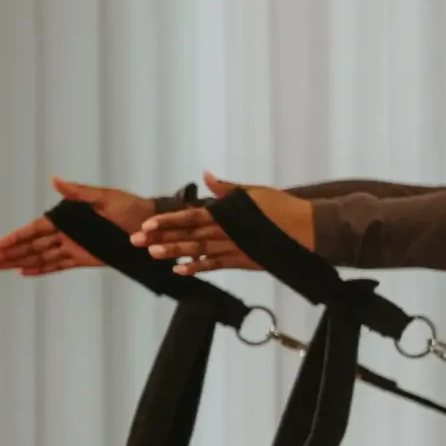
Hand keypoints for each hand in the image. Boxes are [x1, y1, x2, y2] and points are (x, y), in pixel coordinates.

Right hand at [0, 178, 156, 275]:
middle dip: (10, 253)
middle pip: (32, 245)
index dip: (17, 237)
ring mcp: (75, 246)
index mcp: (69, 217)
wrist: (155, 226)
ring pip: (41, 256)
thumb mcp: (105, 197)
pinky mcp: (86, 258)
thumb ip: (78, 193)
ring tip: (0, 268)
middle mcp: (68, 233)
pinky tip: (25, 272)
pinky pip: (59, 265)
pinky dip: (42, 269)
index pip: (36, 229)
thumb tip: (55, 179)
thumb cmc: (132, 208)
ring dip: (20, 262)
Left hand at [133, 172, 309, 273]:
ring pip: (198, 251)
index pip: (191, 217)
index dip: (168, 221)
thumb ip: (227, 188)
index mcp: (227, 213)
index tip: (147, 225)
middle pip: (188, 235)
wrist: (308, 230)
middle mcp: (226, 232)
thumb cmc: (283, 207)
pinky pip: (216, 265)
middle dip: (161, 237)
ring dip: (175, 253)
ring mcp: (234, 248)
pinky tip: (181, 270)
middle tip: (136, 241)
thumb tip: (207, 175)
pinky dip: (198, 267)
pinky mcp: (243, 261)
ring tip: (153, 255)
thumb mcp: (255, 192)